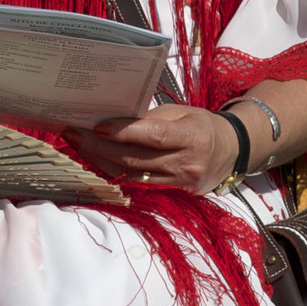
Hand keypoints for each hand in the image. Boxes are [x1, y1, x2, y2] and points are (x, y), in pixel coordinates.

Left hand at [66, 103, 242, 195]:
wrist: (233, 152)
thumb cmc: (205, 125)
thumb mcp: (185, 112)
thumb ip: (154, 118)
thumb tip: (117, 119)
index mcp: (193, 136)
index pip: (154, 136)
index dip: (124, 132)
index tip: (98, 125)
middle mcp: (187, 164)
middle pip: (137, 158)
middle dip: (101, 147)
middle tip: (73, 134)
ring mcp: (180, 183)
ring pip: (133, 174)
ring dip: (101, 161)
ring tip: (78, 146)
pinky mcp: (175, 193)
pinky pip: (139, 183)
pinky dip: (116, 172)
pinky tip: (97, 161)